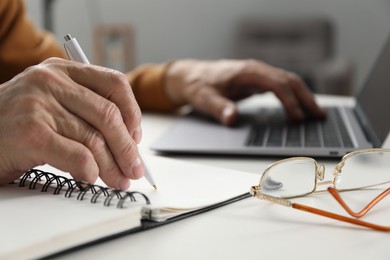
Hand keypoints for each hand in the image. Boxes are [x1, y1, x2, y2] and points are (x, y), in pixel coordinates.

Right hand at [0, 58, 142, 188]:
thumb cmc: (15, 123)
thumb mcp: (51, 103)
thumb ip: (84, 112)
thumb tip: (127, 142)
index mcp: (62, 70)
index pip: (114, 83)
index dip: (133, 112)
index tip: (136, 136)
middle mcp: (51, 81)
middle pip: (109, 115)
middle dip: (127, 148)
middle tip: (135, 169)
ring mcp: (38, 104)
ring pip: (94, 139)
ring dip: (112, 166)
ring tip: (118, 180)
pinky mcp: (30, 132)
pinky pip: (77, 155)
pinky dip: (90, 171)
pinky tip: (91, 179)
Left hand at [165, 59, 325, 124]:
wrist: (190, 76)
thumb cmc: (198, 86)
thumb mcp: (204, 98)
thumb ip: (218, 108)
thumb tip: (232, 118)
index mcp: (247, 72)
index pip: (277, 84)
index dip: (290, 101)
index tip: (299, 118)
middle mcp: (256, 70)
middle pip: (289, 80)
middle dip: (306, 98)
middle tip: (319, 116)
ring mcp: (258, 74)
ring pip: (288, 82)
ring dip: (304, 96)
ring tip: (317, 114)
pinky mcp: (256, 81)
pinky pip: (281, 86)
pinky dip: (293, 96)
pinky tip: (299, 108)